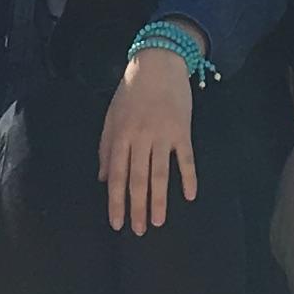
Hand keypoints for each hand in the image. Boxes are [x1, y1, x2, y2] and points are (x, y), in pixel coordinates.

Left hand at [100, 43, 198, 233]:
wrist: (159, 62)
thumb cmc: (131, 91)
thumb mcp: (112, 116)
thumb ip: (106, 148)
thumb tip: (103, 179)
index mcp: (120, 134)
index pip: (117, 175)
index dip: (116, 201)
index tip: (117, 223)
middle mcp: (140, 137)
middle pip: (138, 179)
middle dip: (137, 207)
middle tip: (139, 231)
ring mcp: (163, 134)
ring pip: (160, 173)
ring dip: (159, 199)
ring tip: (158, 221)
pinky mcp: (182, 130)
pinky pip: (186, 158)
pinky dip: (189, 177)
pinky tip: (189, 195)